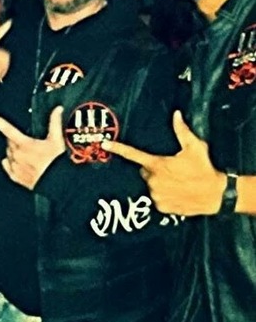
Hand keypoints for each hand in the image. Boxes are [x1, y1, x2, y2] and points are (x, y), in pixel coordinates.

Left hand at [0, 106, 64, 189]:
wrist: (56, 182)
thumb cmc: (55, 162)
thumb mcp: (56, 139)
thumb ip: (55, 122)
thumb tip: (57, 110)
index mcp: (24, 144)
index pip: (7, 129)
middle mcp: (16, 154)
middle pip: (9, 142)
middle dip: (16, 140)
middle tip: (28, 143)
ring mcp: (14, 166)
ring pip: (8, 154)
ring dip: (14, 152)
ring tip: (28, 155)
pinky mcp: (15, 176)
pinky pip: (7, 167)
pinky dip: (11, 163)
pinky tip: (19, 163)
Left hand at [102, 110, 225, 215]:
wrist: (216, 195)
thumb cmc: (204, 169)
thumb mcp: (195, 147)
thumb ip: (182, 131)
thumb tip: (176, 115)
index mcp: (157, 164)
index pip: (133, 155)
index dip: (117, 148)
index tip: (105, 144)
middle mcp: (153, 180)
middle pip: (145, 172)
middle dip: (154, 170)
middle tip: (172, 170)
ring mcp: (156, 195)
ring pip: (151, 185)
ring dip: (160, 183)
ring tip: (178, 182)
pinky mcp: (161, 207)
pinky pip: (157, 198)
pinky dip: (164, 196)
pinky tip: (177, 193)